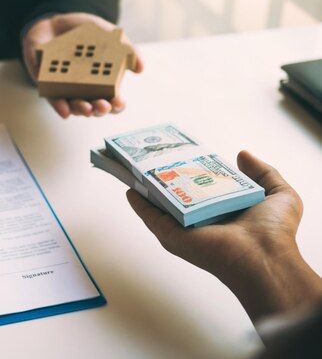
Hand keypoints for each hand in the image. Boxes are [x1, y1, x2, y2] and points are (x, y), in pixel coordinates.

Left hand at [22, 12, 142, 117]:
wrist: (54, 23)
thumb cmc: (84, 32)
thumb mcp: (108, 35)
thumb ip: (127, 49)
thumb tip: (141, 68)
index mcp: (103, 83)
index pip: (112, 101)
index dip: (117, 105)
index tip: (119, 101)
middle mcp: (85, 91)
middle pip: (94, 109)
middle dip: (100, 110)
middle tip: (103, 106)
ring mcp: (66, 90)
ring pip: (74, 107)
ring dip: (81, 111)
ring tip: (87, 109)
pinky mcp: (47, 86)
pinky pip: (53, 100)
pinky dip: (59, 107)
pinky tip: (65, 110)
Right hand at [127, 151, 321, 320]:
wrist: (263, 257)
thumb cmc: (274, 231)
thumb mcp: (279, 193)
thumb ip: (263, 172)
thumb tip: (242, 154)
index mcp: (224, 210)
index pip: (203, 187)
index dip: (192, 170)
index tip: (182, 154)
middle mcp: (202, 219)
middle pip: (177, 194)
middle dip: (165, 176)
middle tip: (153, 157)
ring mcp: (184, 228)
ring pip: (159, 204)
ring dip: (146, 187)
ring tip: (135, 167)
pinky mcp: (172, 236)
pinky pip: (151, 217)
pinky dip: (139, 204)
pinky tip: (130, 189)